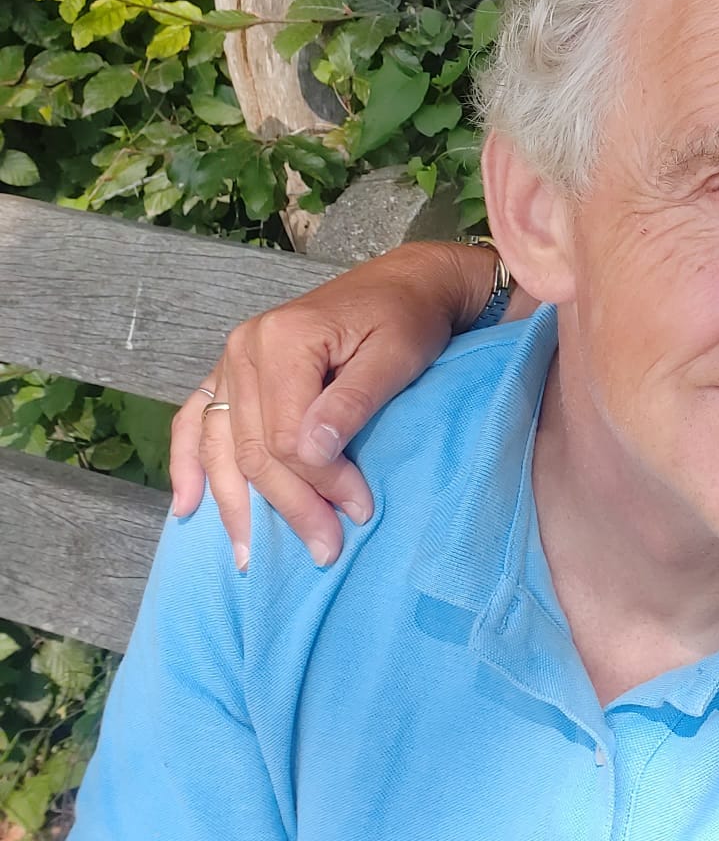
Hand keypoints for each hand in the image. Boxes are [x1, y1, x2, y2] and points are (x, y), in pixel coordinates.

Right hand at [168, 240, 501, 568]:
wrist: (404, 283)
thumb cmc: (408, 318)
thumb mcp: (396, 355)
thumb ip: (353, 402)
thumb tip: (311, 454)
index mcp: (284, 339)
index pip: (286, 436)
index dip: (320, 482)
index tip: (359, 512)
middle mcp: (245, 348)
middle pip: (252, 448)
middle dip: (288, 505)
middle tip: (323, 550)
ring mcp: (232, 359)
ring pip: (221, 446)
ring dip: (235, 504)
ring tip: (249, 556)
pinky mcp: (232, 371)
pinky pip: (196, 421)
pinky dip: (189, 465)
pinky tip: (189, 507)